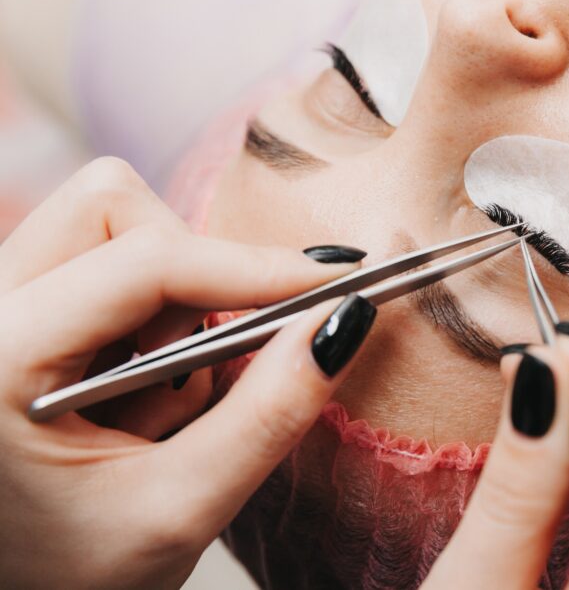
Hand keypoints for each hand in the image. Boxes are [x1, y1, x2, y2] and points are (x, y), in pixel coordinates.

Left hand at [0, 158, 362, 588]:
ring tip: (164, 400)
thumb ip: (266, 415)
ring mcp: (4, 311)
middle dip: (195, 266)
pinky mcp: (30, 318)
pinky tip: (144, 393)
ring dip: (175, 299)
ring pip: (112, 227)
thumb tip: (344, 324)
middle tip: (216, 354)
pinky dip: (157, 318)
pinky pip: (110, 267)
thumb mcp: (175, 511)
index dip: (254, 267)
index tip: (336, 285)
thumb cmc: (65, 578)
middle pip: (109, 206)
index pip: (145, 262)